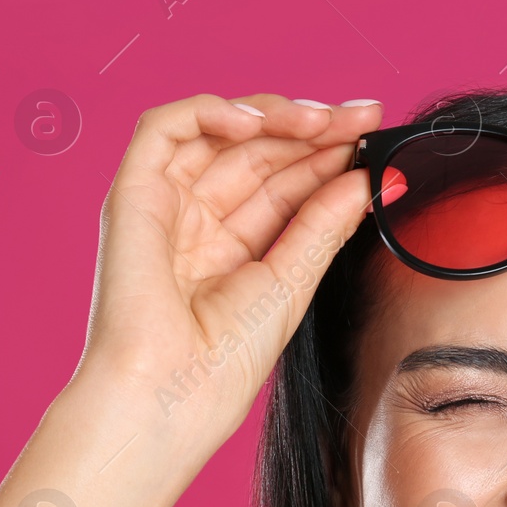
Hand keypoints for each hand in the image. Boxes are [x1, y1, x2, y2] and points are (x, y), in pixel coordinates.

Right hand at [75, 93, 390, 449]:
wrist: (168, 395)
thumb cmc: (220, 364)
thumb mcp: (292, 282)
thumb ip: (325, 224)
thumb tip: (367, 179)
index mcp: (234, 249)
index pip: (285, 183)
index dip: (328, 154)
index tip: (374, 136)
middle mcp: (198, 221)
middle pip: (259, 152)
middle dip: (313, 129)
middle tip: (362, 117)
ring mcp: (165, 205)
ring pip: (219, 132)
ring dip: (273, 115)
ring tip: (322, 121)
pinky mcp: (132, 193)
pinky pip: (164, 128)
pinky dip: (211, 111)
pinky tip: (258, 122)